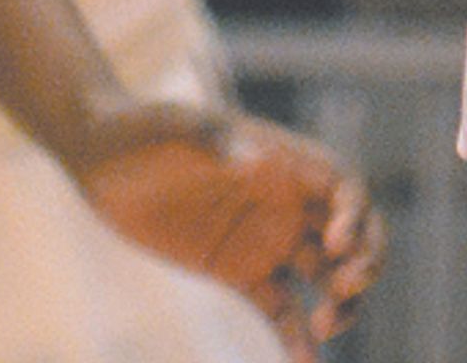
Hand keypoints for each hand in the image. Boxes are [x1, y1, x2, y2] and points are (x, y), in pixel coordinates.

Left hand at [75, 100, 382, 353]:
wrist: (100, 159)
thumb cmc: (144, 129)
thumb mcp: (181, 130)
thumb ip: (222, 146)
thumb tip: (267, 162)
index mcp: (281, 160)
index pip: (344, 186)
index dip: (356, 216)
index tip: (333, 245)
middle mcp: (283, 200)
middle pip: (352, 233)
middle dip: (365, 262)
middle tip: (342, 291)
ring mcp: (263, 239)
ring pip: (325, 276)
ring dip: (341, 303)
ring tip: (325, 330)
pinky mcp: (238, 272)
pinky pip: (282, 310)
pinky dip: (298, 338)